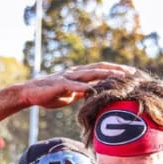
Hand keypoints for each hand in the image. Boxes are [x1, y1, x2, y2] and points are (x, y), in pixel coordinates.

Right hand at [21, 62, 135, 108]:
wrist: (31, 94)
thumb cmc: (52, 94)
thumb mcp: (72, 94)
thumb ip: (83, 92)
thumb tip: (95, 95)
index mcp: (80, 75)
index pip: (101, 70)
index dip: (116, 71)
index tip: (131, 73)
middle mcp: (76, 73)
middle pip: (99, 68)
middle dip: (116, 70)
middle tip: (132, 73)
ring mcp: (68, 77)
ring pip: (89, 74)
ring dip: (104, 75)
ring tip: (118, 78)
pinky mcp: (59, 85)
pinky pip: (73, 85)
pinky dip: (83, 87)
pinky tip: (93, 89)